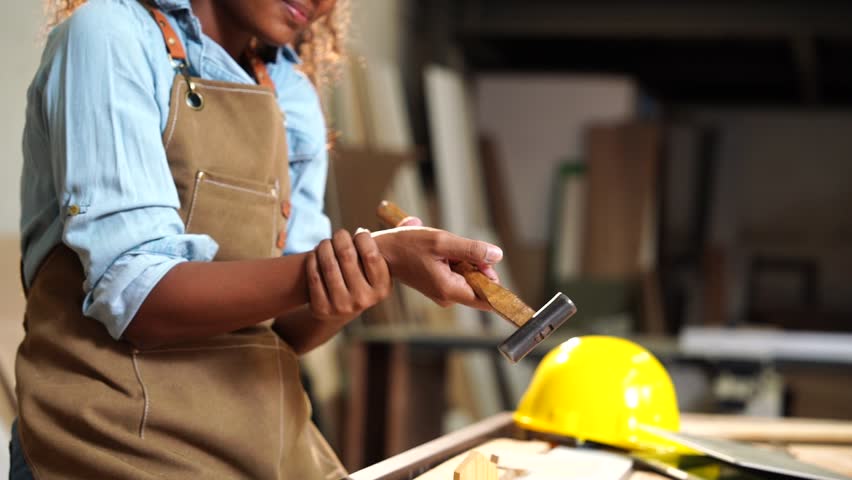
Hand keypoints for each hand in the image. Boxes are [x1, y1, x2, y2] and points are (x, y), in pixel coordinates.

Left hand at [306, 229, 391, 325]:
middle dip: (341, 238)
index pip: (371, 255)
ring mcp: (342, 306)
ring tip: (325, 243)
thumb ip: (370, 253)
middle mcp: (364, 299)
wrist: (340, 312)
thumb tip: (361, 232)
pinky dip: (312, 260)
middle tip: (339, 234)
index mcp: (381, 288)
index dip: (363, 238)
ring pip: (329, 264)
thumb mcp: (372, 271)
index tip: (359, 233)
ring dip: (324, 246)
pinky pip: (314, 276)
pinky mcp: (322, 308)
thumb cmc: (359, 280)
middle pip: (347, 255)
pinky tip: (314, 254)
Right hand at [372, 227, 502, 309]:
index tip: (492, 266)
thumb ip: (471, 250)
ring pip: (469, 277)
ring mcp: (444, 292)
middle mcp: (448, 296)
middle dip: (477, 265)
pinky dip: (455, 261)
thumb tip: (496, 256)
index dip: (495, 284)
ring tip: (443, 250)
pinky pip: (459, 274)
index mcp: (449, 289)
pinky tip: (440, 253)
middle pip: (479, 284)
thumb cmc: (406, 246)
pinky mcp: (440, 286)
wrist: (382, 252)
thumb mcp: (441, 242)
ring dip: (464, 260)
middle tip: (458, 250)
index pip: (486, 299)